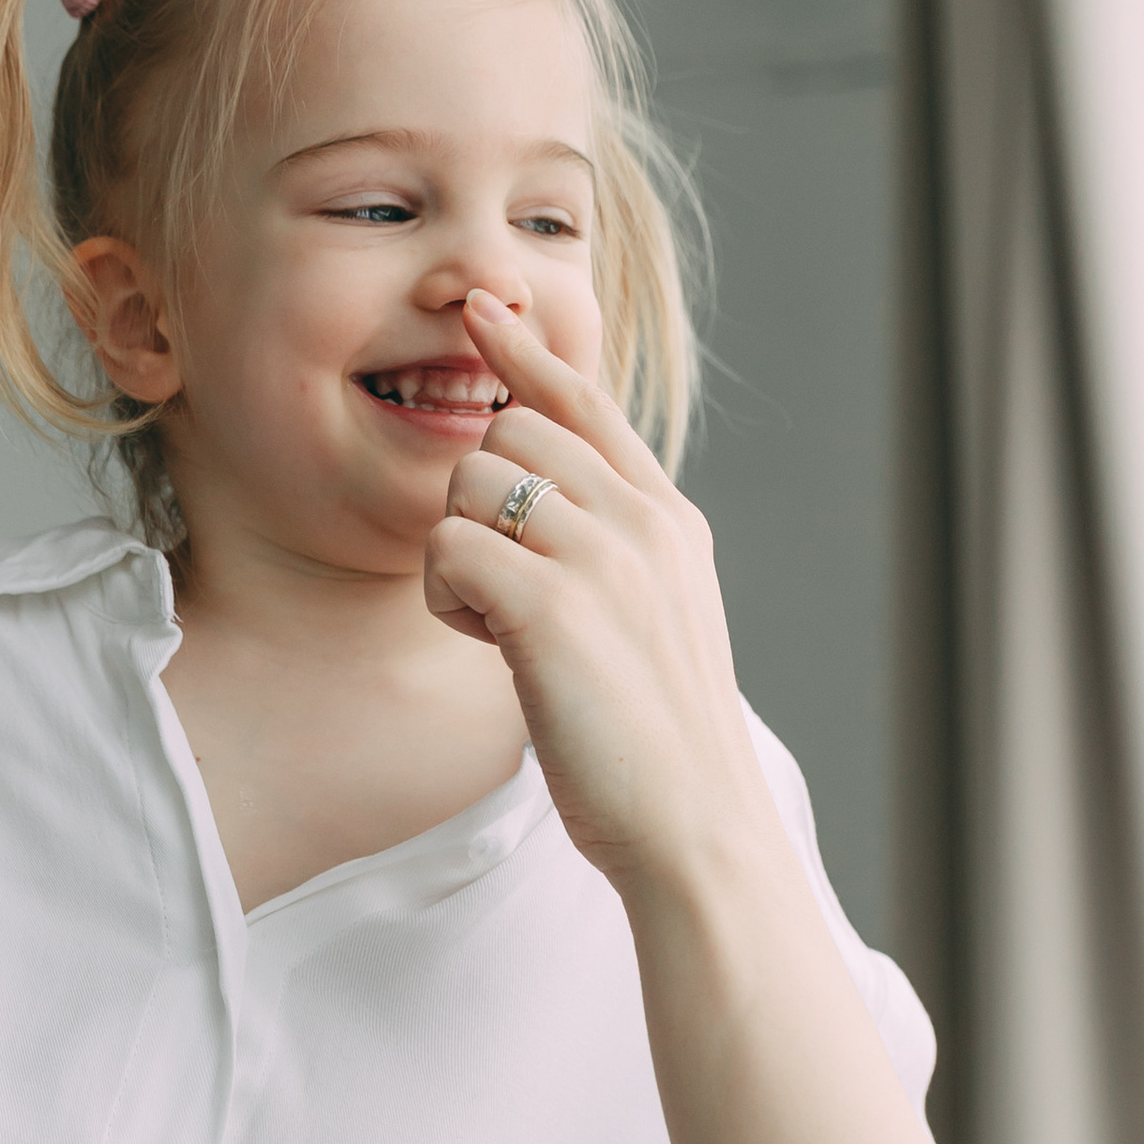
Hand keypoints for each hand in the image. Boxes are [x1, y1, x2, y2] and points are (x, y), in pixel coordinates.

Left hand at [422, 293, 777, 902]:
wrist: (696, 831)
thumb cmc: (660, 745)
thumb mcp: (660, 621)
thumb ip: (618, 552)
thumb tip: (546, 505)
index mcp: (671, 521)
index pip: (589, 403)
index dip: (527, 352)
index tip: (484, 312)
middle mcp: (643, 522)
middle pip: (509, 434)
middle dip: (479, 505)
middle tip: (503, 590)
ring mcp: (603, 559)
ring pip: (472, 483)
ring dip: (459, 553)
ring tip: (498, 625)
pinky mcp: (553, 608)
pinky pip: (449, 549)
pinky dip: (446, 598)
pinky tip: (485, 644)